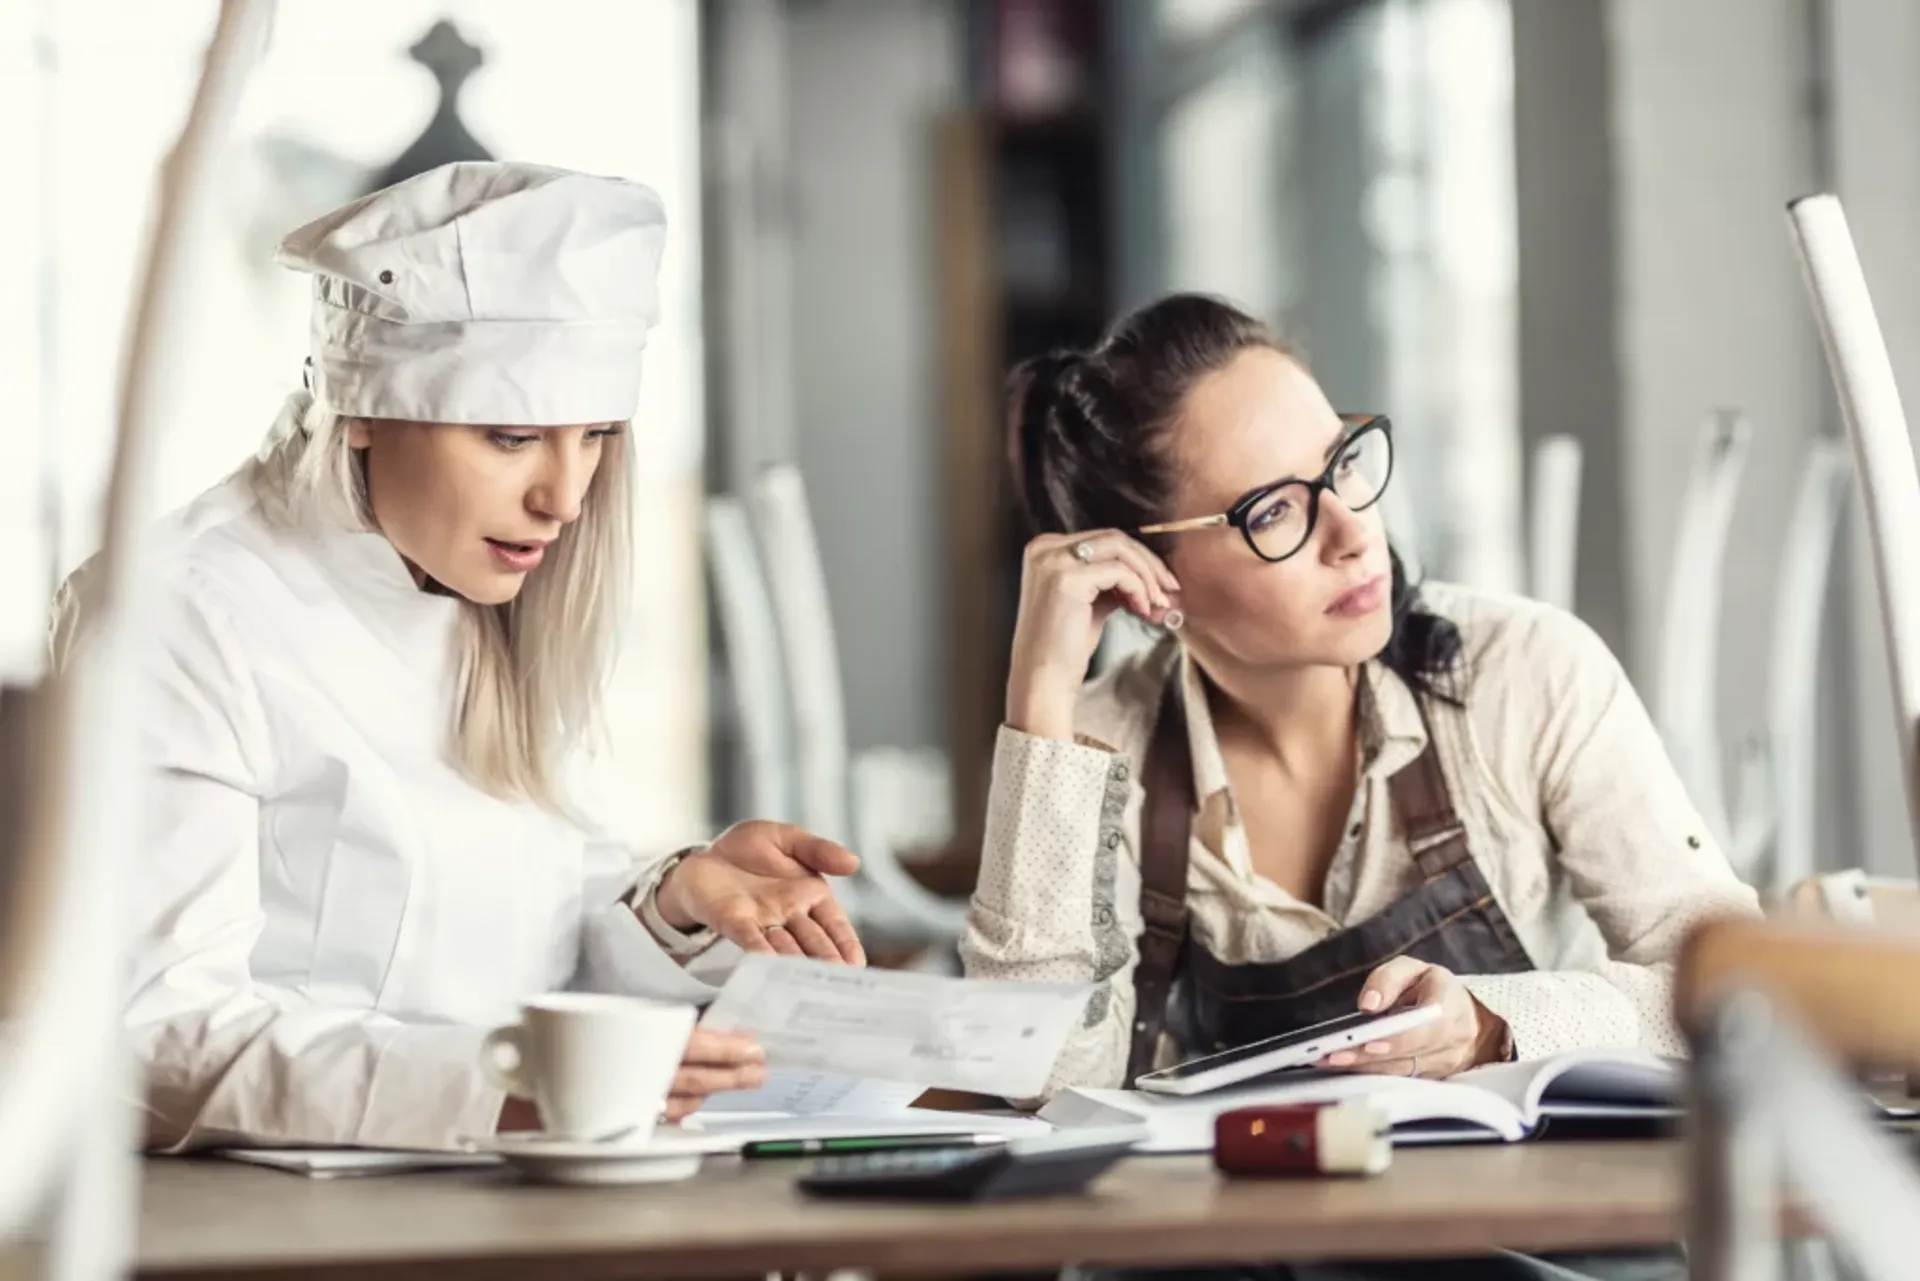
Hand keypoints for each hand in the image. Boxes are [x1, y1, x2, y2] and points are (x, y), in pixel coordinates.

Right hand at [494, 1029, 767, 1130]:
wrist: (507, 1070)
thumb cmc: (554, 1036)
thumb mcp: (599, 1011)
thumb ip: (643, 1020)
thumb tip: (702, 1024)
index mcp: (621, 1037)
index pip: (683, 1044)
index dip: (720, 1049)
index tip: (750, 1048)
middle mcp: (619, 1073)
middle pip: (688, 1077)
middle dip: (728, 1075)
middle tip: (759, 1068)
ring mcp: (615, 1100)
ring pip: (676, 1099)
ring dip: (713, 1091)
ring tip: (744, 1080)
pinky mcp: (610, 1118)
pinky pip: (656, 1115)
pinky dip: (683, 1107)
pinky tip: (702, 1099)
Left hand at [653, 821, 866, 964]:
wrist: (704, 855)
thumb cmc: (749, 849)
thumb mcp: (787, 839)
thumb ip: (818, 850)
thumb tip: (854, 862)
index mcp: (810, 895)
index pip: (835, 924)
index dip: (847, 945)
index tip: (857, 966)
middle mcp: (789, 915)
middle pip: (813, 942)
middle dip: (825, 961)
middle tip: (837, 982)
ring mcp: (762, 921)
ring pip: (784, 947)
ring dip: (796, 963)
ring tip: (807, 983)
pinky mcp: (733, 922)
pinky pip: (750, 938)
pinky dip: (759, 952)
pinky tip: (768, 965)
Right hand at [1006, 531, 1180, 740]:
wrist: (1043, 680)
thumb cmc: (1064, 648)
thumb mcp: (1090, 603)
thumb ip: (1112, 582)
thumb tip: (1152, 576)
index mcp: (1045, 549)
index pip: (1104, 540)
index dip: (1138, 560)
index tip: (1160, 583)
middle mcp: (1045, 548)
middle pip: (1114, 539)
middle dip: (1148, 564)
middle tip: (1169, 589)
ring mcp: (1054, 561)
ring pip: (1120, 549)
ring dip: (1147, 576)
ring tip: (1158, 603)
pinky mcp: (1067, 577)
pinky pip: (1120, 572)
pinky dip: (1138, 589)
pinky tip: (1141, 611)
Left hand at [1317, 957, 1510, 1078]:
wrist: (1469, 1019)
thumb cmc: (1434, 990)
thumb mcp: (1414, 970)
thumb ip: (1388, 979)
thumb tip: (1368, 1004)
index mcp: (1450, 1008)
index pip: (1424, 1028)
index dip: (1397, 1039)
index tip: (1368, 1043)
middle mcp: (1451, 1042)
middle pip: (1407, 1055)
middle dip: (1367, 1057)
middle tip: (1333, 1055)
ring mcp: (1443, 1065)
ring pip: (1401, 1071)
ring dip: (1364, 1069)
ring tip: (1328, 1062)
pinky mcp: (1431, 1079)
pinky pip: (1400, 1080)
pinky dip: (1371, 1075)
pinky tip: (1344, 1070)